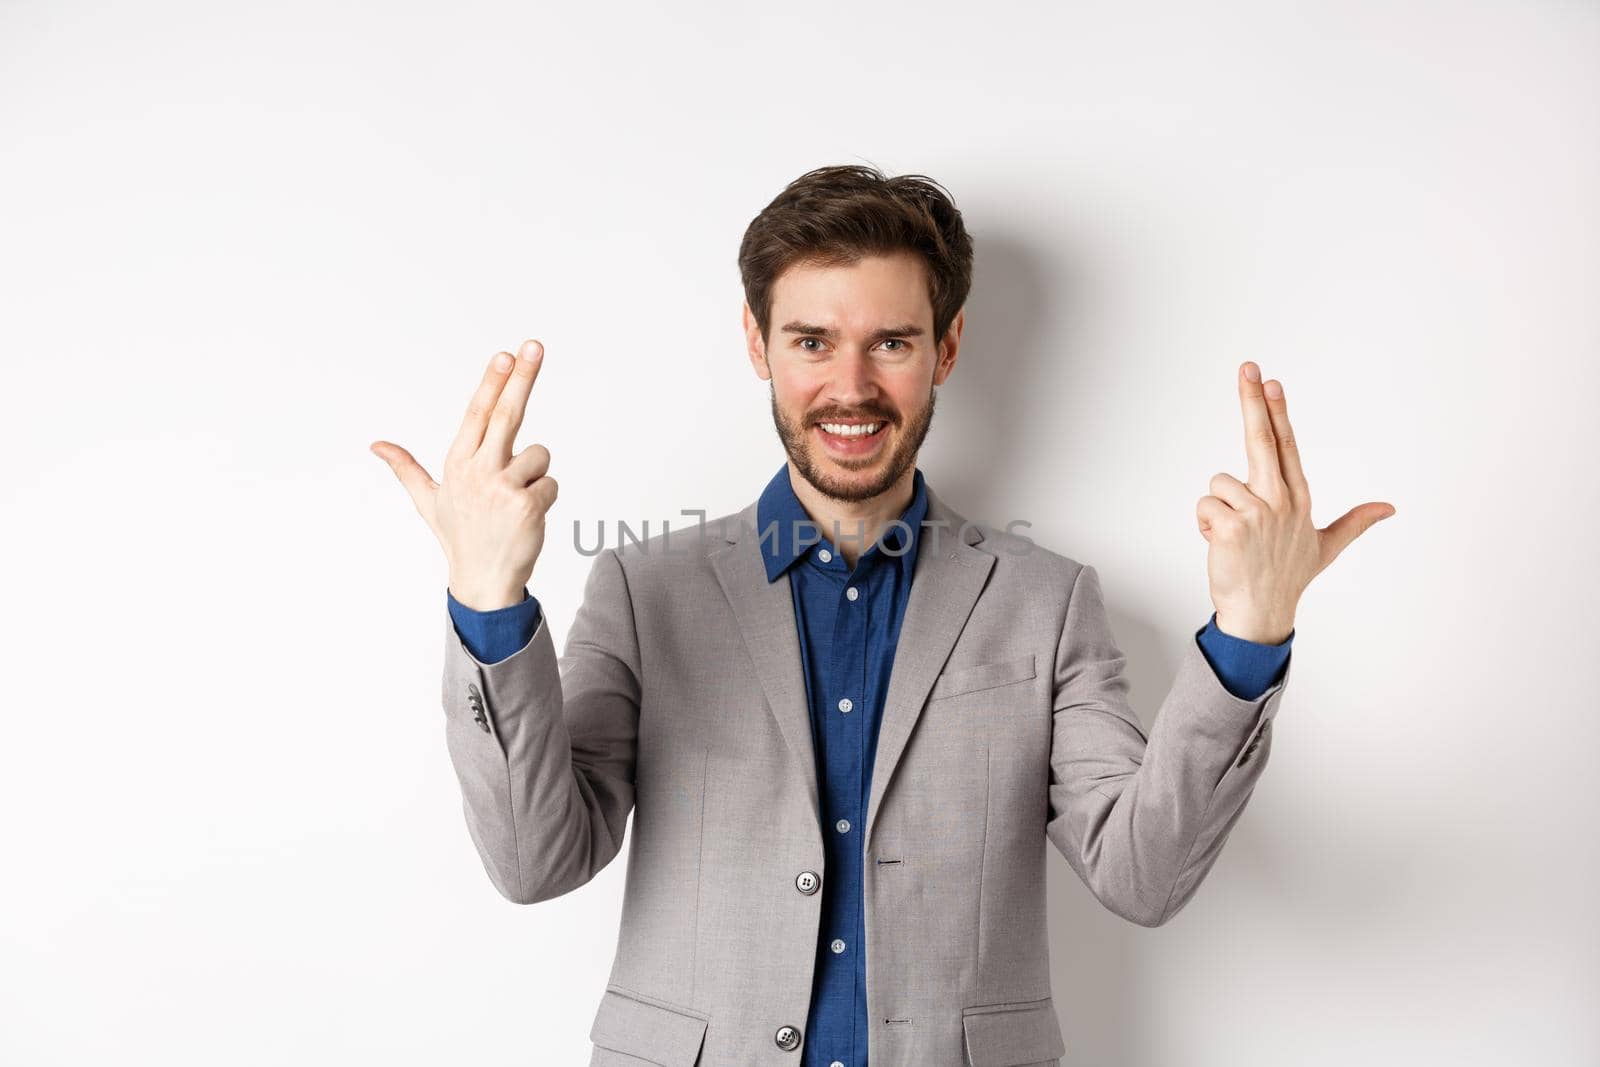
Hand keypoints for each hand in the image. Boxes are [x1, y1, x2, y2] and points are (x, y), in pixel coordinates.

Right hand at [370, 339, 555, 610]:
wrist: (482, 581)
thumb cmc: (460, 537)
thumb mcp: (429, 501)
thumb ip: (407, 468)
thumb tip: (377, 445)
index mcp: (457, 464)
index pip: (477, 413)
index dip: (492, 382)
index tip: (504, 355)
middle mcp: (477, 471)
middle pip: (506, 414)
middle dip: (522, 377)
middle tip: (534, 345)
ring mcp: (501, 487)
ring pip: (540, 456)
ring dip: (536, 476)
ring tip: (516, 504)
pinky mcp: (526, 504)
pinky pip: (552, 484)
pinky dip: (546, 498)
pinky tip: (527, 518)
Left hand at [1196, 361, 1394, 643]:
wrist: (1260, 614)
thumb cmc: (1286, 577)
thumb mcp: (1325, 547)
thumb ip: (1355, 523)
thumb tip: (1389, 508)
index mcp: (1299, 498)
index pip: (1287, 445)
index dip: (1278, 412)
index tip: (1272, 381)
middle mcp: (1282, 501)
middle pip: (1262, 439)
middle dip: (1255, 401)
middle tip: (1248, 367)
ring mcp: (1259, 512)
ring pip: (1219, 483)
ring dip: (1217, 508)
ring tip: (1232, 537)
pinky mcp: (1233, 525)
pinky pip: (1205, 505)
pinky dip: (1205, 523)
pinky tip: (1220, 545)